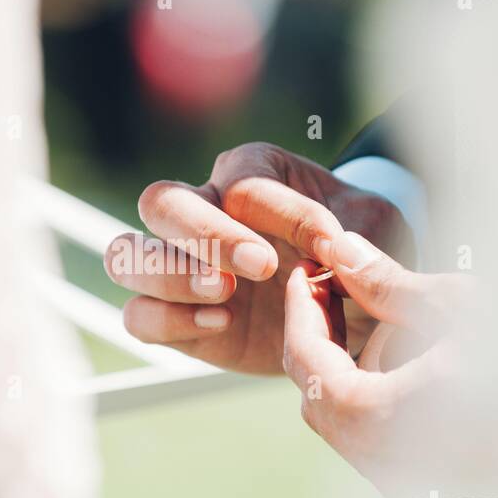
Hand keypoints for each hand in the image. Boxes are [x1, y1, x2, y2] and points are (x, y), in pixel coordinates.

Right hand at [104, 143, 412, 373]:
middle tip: (258, 268)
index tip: (329, 247)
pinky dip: (166, 322)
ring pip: (126, 256)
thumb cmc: (359, 250)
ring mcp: (181, 265)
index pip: (239, 184)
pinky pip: (137, 317)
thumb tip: (334, 248)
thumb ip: (352, 232)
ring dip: (169, 276)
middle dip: (202, 235)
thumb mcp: (372, 229)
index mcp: (247, 172)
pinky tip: (220, 326)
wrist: (355, 304)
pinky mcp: (176, 317)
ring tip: (226, 297)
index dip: (281, 215)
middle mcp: (202, 209)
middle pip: (159, 203)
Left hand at [282, 231, 471, 483]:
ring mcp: (409, 488)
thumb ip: (386, 283)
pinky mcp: (436, 496)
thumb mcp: (461, 305)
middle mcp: (384, 467)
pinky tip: (417, 362)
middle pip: (321, 399)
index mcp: (379, 420)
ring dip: (355, 371)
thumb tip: (336, 249)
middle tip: (336, 287)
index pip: (308, 363)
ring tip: (387, 318)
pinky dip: (384, 400)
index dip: (301, 311)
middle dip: (322, 341)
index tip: (307, 272)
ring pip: (349, 425)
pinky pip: (384, 445)